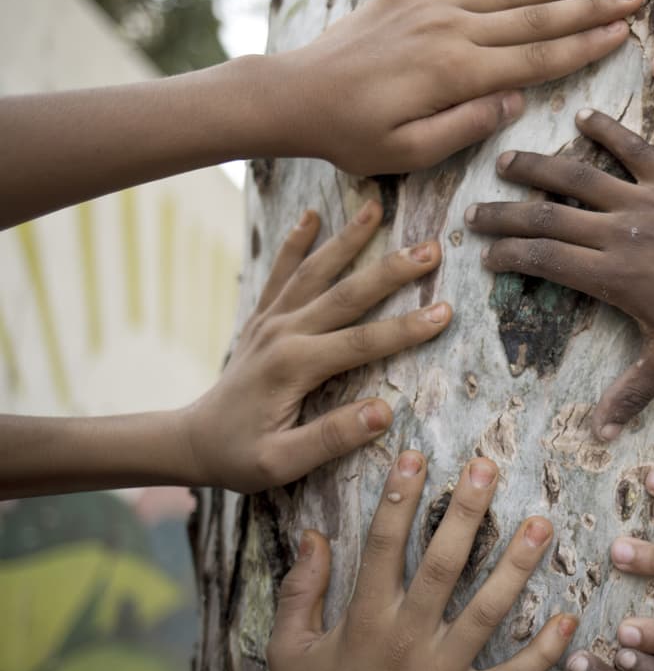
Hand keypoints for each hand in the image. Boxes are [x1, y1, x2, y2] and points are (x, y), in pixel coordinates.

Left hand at [182, 200, 449, 491]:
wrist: (191, 440)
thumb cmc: (240, 457)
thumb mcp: (282, 463)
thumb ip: (331, 437)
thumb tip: (383, 412)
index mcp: (295, 366)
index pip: (362, 342)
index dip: (407, 328)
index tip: (446, 311)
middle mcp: (283, 333)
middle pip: (346, 294)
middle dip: (391, 269)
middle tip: (431, 247)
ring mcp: (271, 320)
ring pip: (315, 271)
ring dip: (348, 239)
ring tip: (377, 207)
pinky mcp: (262, 317)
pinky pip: (280, 272)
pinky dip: (295, 241)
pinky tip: (312, 215)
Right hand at [268, 452, 574, 670]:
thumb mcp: (288, 652)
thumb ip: (301, 591)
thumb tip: (313, 534)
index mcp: (362, 623)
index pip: (383, 547)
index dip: (399, 498)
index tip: (415, 456)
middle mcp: (404, 643)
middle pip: (442, 567)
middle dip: (466, 513)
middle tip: (488, 467)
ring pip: (486, 613)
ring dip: (516, 567)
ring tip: (542, 525)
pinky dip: (542, 652)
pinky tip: (568, 618)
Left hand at [272, 0, 642, 174]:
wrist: (295, 95)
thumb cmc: (352, 135)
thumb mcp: (410, 152)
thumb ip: (467, 125)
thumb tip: (515, 99)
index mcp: (457, 75)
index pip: (538, 60)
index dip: (585, 47)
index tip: (623, 34)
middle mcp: (452, 31)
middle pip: (536, 19)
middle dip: (590, 8)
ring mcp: (432, 5)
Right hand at [465, 109, 653, 438]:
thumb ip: (630, 394)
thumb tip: (598, 438)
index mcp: (613, 276)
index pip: (543, 260)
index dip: (507, 255)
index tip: (485, 255)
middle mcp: (620, 233)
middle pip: (545, 217)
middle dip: (504, 214)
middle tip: (474, 211)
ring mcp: (646, 199)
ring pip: (578, 176)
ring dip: (537, 166)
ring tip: (506, 161)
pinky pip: (633, 146)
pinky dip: (606, 129)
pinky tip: (583, 116)